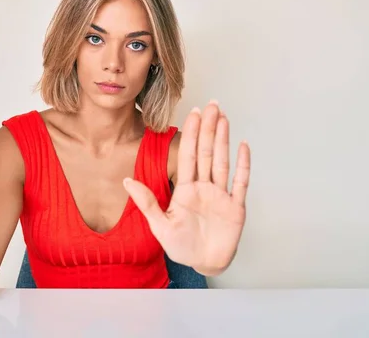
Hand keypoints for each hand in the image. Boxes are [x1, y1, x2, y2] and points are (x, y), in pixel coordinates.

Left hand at [123, 100, 250, 275]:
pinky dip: (243, 165)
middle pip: (207, 153)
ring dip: (223, 140)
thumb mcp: (160, 225)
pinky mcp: (236, 207)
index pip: (188, 156)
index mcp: (186, 189)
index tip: (192, 114)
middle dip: (208, 129)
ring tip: (223, 118)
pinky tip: (243, 147)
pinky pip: (240, 182)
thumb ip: (146, 203)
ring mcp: (221, 195)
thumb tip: (125, 181)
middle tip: (211, 105)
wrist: (203, 263)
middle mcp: (204, 187)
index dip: (190, 135)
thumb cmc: (182, 246)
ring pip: (222, 162)